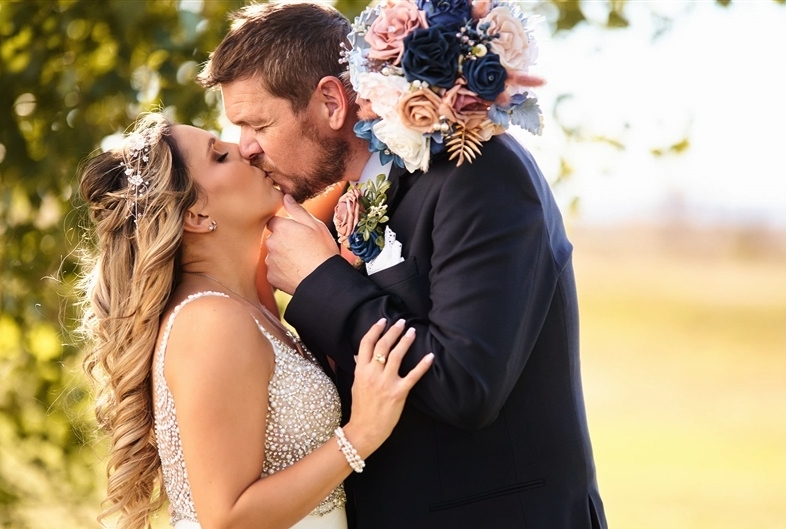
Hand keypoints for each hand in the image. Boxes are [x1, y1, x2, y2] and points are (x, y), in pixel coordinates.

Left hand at [265, 194, 338, 293]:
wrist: (323, 280)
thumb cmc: (323, 251)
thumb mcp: (316, 225)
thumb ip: (297, 210)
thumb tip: (285, 197)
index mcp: (281, 228)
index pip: (274, 221)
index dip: (285, 226)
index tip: (295, 233)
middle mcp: (271, 243)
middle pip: (273, 238)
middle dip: (283, 242)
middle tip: (302, 248)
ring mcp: (270, 261)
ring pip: (274, 255)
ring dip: (282, 256)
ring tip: (301, 262)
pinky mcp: (271, 276)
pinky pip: (275, 270)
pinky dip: (283, 271)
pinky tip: (297, 272)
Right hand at [342, 319, 433, 456]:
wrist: (365, 429)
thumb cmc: (361, 408)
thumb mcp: (356, 385)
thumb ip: (359, 368)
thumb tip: (358, 355)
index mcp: (361, 370)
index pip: (366, 344)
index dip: (375, 330)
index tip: (383, 321)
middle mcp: (373, 374)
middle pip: (382, 346)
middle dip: (392, 331)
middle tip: (401, 322)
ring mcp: (386, 383)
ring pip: (396, 356)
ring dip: (405, 341)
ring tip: (412, 331)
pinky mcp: (398, 393)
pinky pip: (413, 376)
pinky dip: (422, 365)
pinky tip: (430, 356)